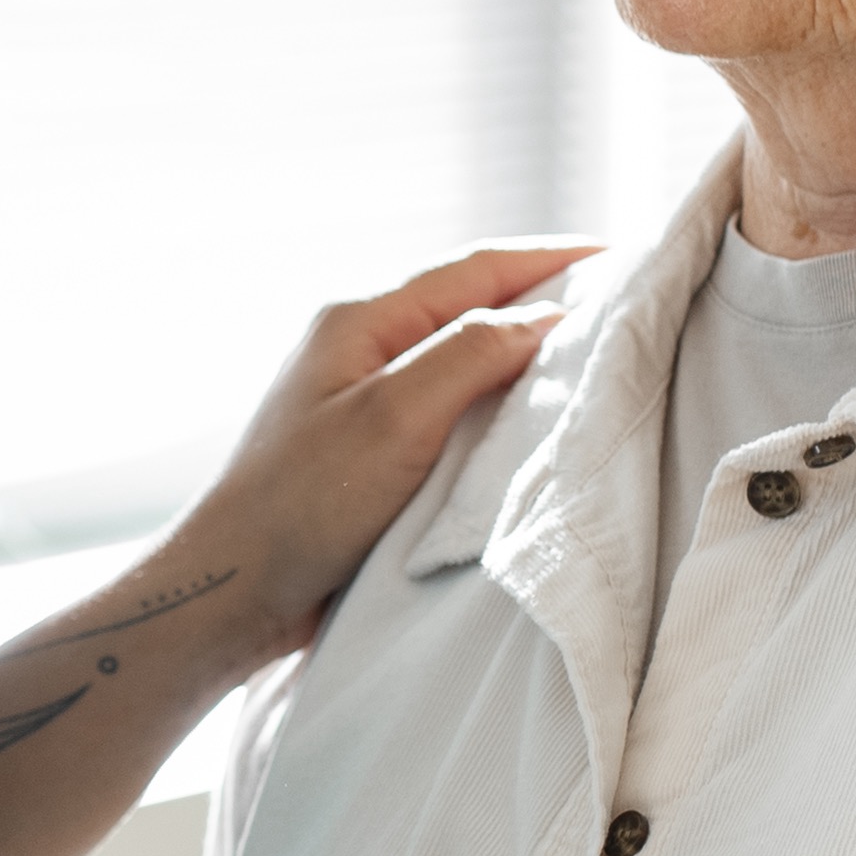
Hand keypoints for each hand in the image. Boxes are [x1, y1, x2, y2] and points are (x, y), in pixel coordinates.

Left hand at [182, 240, 595, 666]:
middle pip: (471, 307)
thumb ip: (469, 357)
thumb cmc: (298, 507)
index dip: (552, 260)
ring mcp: (363, 404)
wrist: (233, 596)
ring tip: (594, 361)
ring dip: (523, 359)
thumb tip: (542, 320)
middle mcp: (360, 352)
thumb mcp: (393, 419)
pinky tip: (532, 428)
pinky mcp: (369, 456)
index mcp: (359, 322)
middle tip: (623, 307)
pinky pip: (448, 415)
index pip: (476, 269)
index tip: (623, 259)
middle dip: (546, 302)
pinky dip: (496, 411)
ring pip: (463, 363)